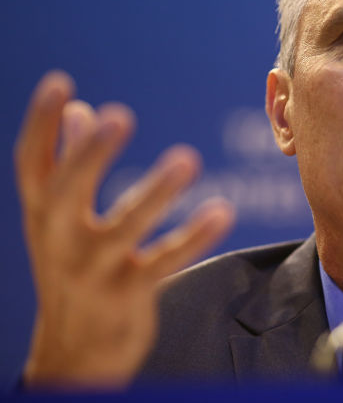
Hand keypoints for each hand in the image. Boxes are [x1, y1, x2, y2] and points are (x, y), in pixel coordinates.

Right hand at [15, 71, 234, 388]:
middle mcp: (59, 239)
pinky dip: (192, 237)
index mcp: (41, 214)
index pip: (30, 164)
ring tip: (187, 159)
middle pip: (66, 193)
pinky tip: (222, 211)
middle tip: (120, 116)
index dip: (39, 123)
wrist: (75, 352)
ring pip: (122, 229)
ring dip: (155, 193)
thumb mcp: (59, 220)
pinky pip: (163, 262)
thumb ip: (68, 164)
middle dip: (90, 156)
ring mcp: (91, 270)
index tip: (60, 81)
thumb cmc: (71, 269)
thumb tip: (79, 109)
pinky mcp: (127, 294)